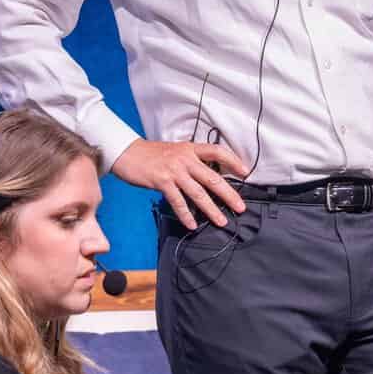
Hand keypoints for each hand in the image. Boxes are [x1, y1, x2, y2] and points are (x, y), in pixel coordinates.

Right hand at [111, 139, 249, 230]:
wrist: (127, 153)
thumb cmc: (151, 154)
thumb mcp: (175, 151)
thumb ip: (190, 161)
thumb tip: (206, 177)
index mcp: (190, 149)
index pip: (217, 152)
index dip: (233, 161)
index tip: (245, 172)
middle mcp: (185, 159)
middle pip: (213, 178)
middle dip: (229, 194)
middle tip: (240, 207)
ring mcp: (174, 171)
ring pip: (198, 193)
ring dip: (211, 209)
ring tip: (220, 221)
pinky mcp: (162, 182)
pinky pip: (178, 202)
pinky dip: (186, 215)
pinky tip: (192, 224)